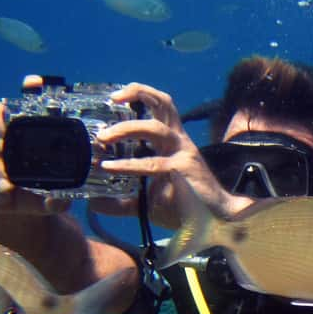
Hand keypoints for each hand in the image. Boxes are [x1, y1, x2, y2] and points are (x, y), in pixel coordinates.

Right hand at [0, 97, 71, 214]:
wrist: (20, 210)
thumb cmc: (41, 192)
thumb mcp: (56, 193)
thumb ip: (60, 194)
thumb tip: (59, 199)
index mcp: (26, 132)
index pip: (26, 102)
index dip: (29, 88)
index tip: (34, 82)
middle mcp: (5, 134)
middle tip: (1, 146)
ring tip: (7, 188)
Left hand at [92, 83, 249, 229]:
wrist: (216, 220)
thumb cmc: (186, 206)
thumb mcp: (149, 200)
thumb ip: (123, 200)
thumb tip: (96, 203)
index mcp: (173, 140)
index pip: (160, 105)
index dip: (139, 93)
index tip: (114, 97)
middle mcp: (178, 140)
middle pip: (163, 102)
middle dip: (136, 93)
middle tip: (112, 100)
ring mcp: (182, 153)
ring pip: (155, 127)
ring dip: (126, 128)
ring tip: (104, 137)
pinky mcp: (183, 170)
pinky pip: (152, 163)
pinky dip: (127, 164)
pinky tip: (110, 167)